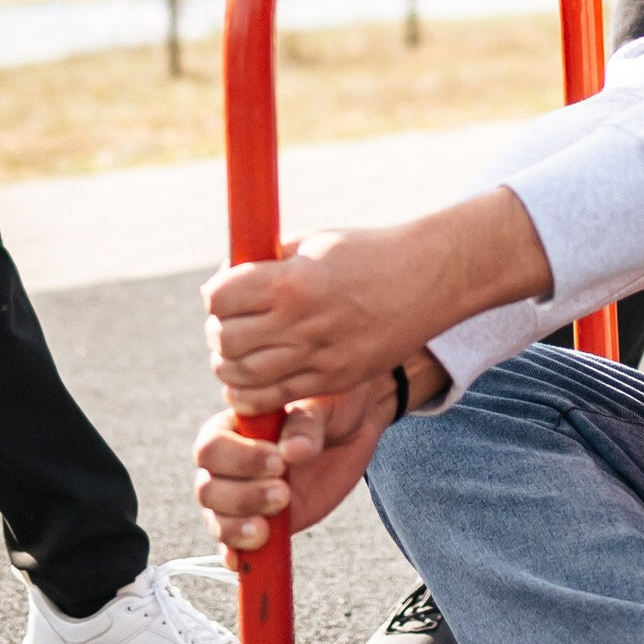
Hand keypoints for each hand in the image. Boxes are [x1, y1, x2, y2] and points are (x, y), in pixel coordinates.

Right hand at [194, 371, 413, 556]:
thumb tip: (293, 451)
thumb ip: (306, 424)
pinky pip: (234, 545)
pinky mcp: (260, 522)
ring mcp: (241, 497)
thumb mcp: (322, 405)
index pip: (211, 447)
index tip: (278, 462)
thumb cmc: (330, 406)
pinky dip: (235, 555)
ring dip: (237, 529)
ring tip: (269, 528)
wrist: (352, 427)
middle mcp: (229, 464)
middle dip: (242, 497)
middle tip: (283, 493)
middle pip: (208, 489)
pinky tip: (243, 563)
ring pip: (216, 519)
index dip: (239, 459)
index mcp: (232, 427)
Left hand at [203, 194, 548, 408]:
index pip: (219, 299)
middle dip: (219, 333)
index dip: (216, 297)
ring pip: (241, 377)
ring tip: (242, 352)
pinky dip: (252, 394)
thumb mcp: (312, 244)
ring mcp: (318, 356)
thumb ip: (266, 264)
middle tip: (230, 325)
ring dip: (230, 366)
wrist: (427, 279)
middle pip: (225, 341)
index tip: (226, 295)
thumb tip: (223, 283)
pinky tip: (256, 379)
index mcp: (290, 281)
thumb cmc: (366, 253)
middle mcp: (300, 322)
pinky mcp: (333, 380)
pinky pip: (273, 399)